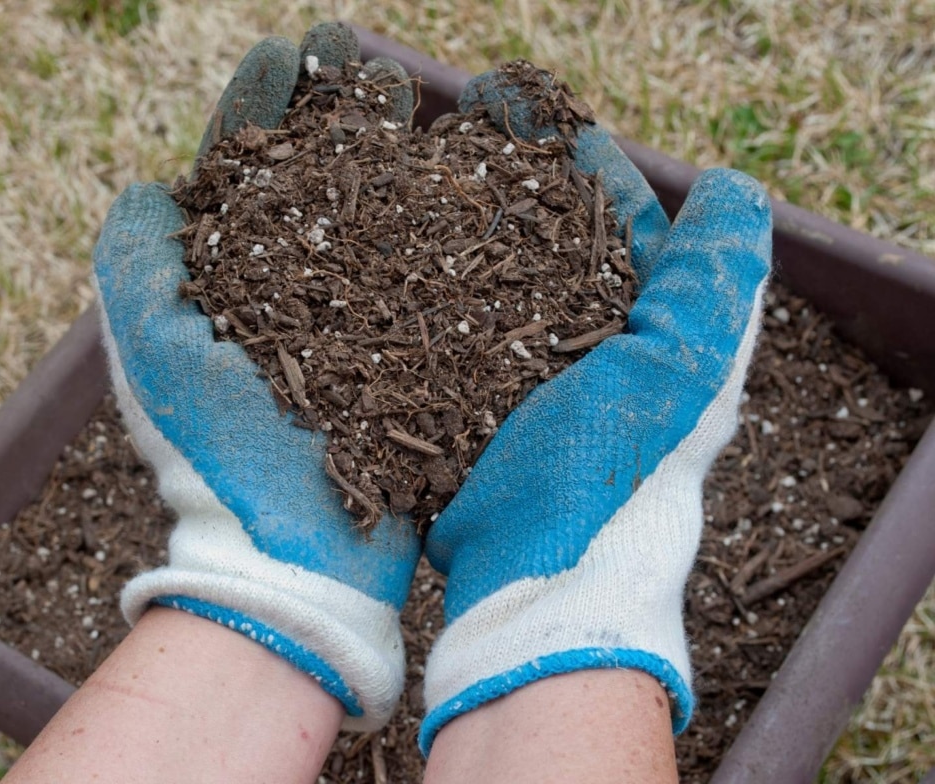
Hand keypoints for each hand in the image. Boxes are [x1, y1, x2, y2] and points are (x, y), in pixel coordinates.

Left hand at [92, 23, 419, 729]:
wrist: (291, 556)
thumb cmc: (212, 454)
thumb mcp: (154, 350)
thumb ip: (136, 258)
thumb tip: (149, 184)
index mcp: (233, 287)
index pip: (251, 176)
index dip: (267, 111)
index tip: (284, 54)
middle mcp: (299, 298)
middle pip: (323, 183)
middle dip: (341, 114)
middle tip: (358, 56)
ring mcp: (362, 327)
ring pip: (385, 219)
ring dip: (402, 152)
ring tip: (425, 92)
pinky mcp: (416, 361)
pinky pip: (440, 278)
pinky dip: (459, 225)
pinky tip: (479, 178)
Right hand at [419, 65, 772, 750]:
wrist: (530, 580)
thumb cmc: (609, 475)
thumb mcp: (675, 369)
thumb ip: (710, 282)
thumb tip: (734, 189)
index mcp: (646, 341)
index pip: (625, 237)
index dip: (597, 181)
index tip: (557, 134)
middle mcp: (585, 358)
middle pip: (553, 254)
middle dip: (520, 198)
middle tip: (477, 144)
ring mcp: (519, 384)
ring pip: (491, 289)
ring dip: (463, 239)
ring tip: (425, 183)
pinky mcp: (461, 410)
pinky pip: (443, 334)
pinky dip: (423, 296)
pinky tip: (391, 260)